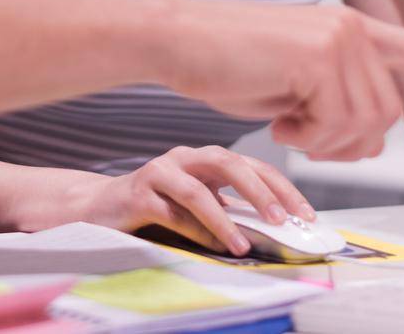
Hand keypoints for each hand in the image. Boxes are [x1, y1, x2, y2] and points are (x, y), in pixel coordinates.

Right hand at [70, 145, 311, 255]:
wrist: (98, 207)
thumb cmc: (154, 208)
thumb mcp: (197, 206)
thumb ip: (228, 210)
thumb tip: (273, 230)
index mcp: (204, 158)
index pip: (251, 164)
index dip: (282, 186)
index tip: (305, 214)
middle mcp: (183, 158)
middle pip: (229, 163)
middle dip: (260, 191)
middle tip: (282, 219)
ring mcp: (158, 172)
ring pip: (198, 190)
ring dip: (225, 221)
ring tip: (243, 246)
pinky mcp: (137, 194)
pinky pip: (171, 212)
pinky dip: (194, 230)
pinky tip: (209, 246)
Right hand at [163, 1, 403, 159]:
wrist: (180, 39)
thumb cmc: (226, 63)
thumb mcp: (294, 86)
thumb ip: (338, 101)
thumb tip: (371, 140)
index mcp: (349, 27)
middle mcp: (352, 27)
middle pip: (387, 112)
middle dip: (348, 141)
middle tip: (302, 135)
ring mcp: (339, 38)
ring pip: (364, 123)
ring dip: (326, 141)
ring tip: (287, 123)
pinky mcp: (319, 55)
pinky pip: (336, 123)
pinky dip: (308, 137)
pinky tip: (279, 118)